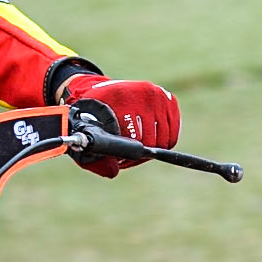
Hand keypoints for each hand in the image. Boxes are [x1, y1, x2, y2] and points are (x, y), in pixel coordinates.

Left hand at [63, 74, 180, 176]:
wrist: (102, 89)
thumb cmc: (93, 113)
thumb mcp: (88, 128)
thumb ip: (97, 153)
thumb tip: (114, 171)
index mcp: (123, 97)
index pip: (133, 137)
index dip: (126, 154)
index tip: (119, 158)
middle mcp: (144, 93)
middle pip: (150, 139)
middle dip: (138, 153)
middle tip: (127, 155)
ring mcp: (159, 95)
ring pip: (164, 139)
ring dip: (151, 149)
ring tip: (136, 149)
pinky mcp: (169, 99)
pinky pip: (173, 133)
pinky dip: (163, 142)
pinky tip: (150, 143)